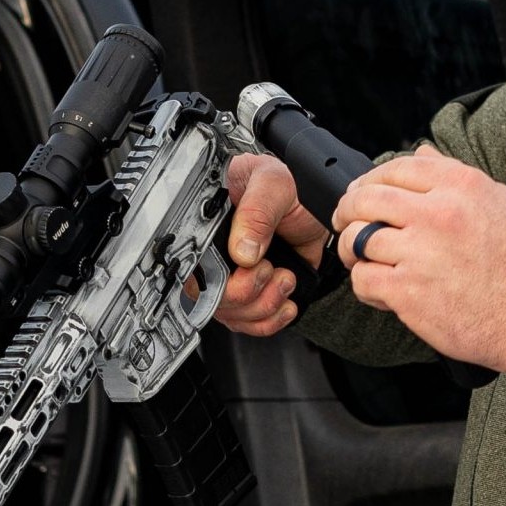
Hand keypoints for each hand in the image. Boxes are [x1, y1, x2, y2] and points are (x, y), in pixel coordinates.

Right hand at [213, 154, 328, 337]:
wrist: (311, 199)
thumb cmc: (281, 182)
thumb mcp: (270, 182)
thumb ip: (257, 212)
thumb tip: (242, 252)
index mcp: (205, 231)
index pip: (193, 273)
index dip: (220, 282)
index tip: (250, 266)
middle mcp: (214, 258)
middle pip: (212, 302)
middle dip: (248, 296)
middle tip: (270, 268)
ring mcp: (234, 278)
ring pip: (233, 317)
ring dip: (264, 308)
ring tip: (284, 278)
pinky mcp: (256, 292)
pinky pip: (251, 323)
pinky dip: (270, 321)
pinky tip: (285, 303)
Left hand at [334, 144, 505, 400]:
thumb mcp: (501, 201)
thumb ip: (456, 174)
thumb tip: (422, 153)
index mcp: (460, 186)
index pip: (396, 168)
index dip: (370, 180)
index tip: (362, 193)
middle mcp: (438, 214)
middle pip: (366, 199)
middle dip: (348, 210)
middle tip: (346, 221)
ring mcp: (421, 253)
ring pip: (359, 239)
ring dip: (352, 250)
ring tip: (361, 258)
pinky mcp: (409, 292)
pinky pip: (363, 279)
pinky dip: (364, 284)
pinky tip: (379, 289)